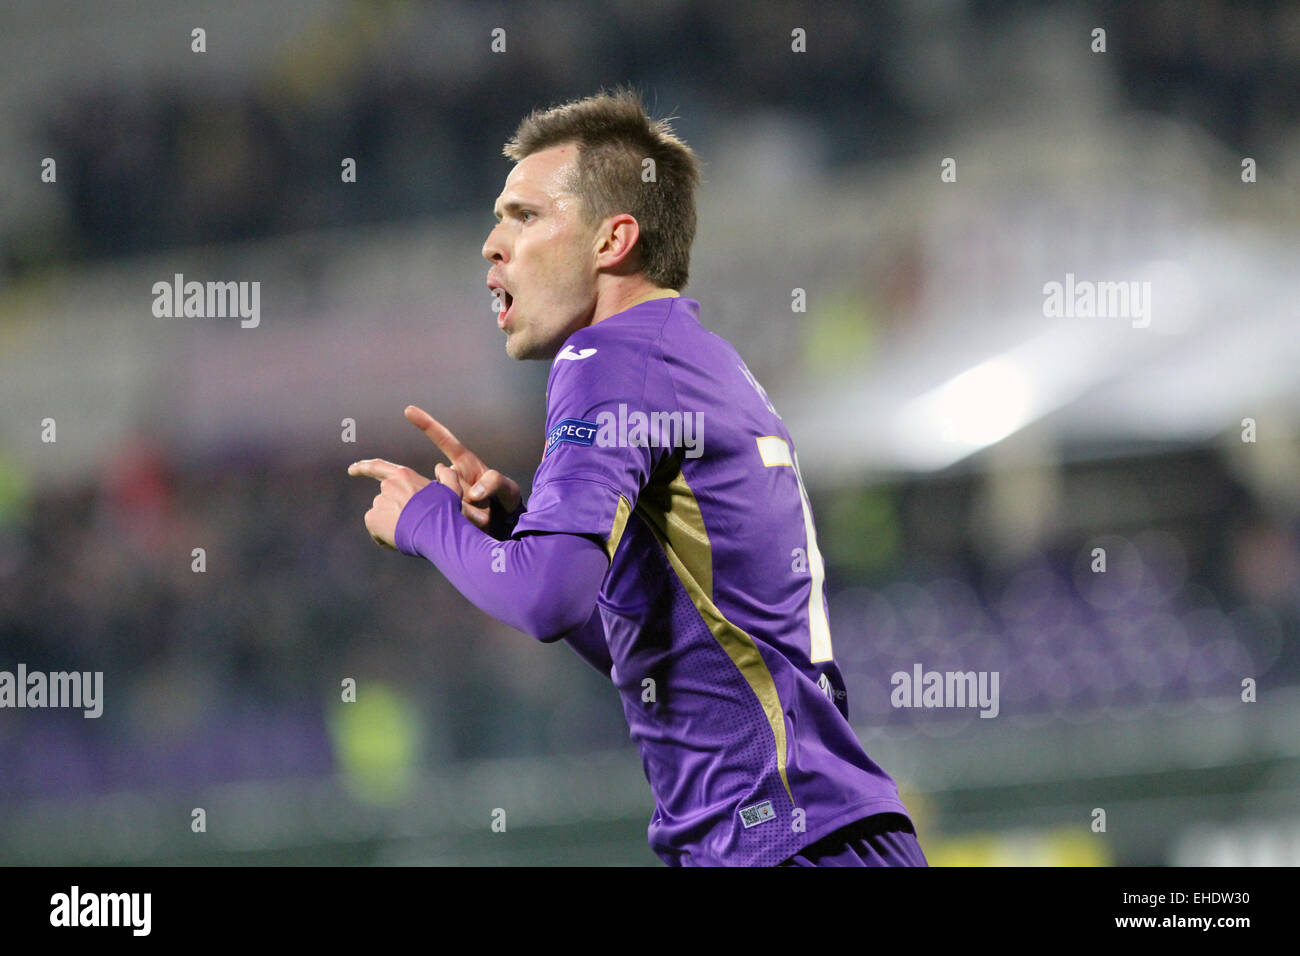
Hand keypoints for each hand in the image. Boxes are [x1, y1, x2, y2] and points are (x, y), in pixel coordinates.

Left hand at [346, 458, 459, 549]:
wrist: (435, 530)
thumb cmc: (445, 511)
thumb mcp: (452, 489)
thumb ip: (447, 476)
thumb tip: (441, 467)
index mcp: (403, 475)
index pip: (378, 467)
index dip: (363, 468)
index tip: (351, 470)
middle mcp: (387, 486)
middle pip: (385, 500)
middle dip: (394, 511)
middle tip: (412, 525)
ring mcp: (378, 502)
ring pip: (382, 516)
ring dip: (392, 524)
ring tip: (410, 533)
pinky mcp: (372, 518)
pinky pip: (376, 530)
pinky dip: (384, 537)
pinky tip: (399, 540)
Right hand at [403, 405, 521, 530]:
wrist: (503, 526)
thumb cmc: (505, 502)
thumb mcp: (508, 489)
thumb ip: (495, 483)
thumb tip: (474, 493)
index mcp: (465, 463)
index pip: (444, 439)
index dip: (427, 424)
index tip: (409, 409)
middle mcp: (452, 477)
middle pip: (443, 477)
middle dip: (459, 491)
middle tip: (479, 499)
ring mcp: (446, 494)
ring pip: (447, 502)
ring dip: (469, 511)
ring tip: (486, 515)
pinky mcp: (445, 513)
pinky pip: (452, 518)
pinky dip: (469, 523)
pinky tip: (479, 525)